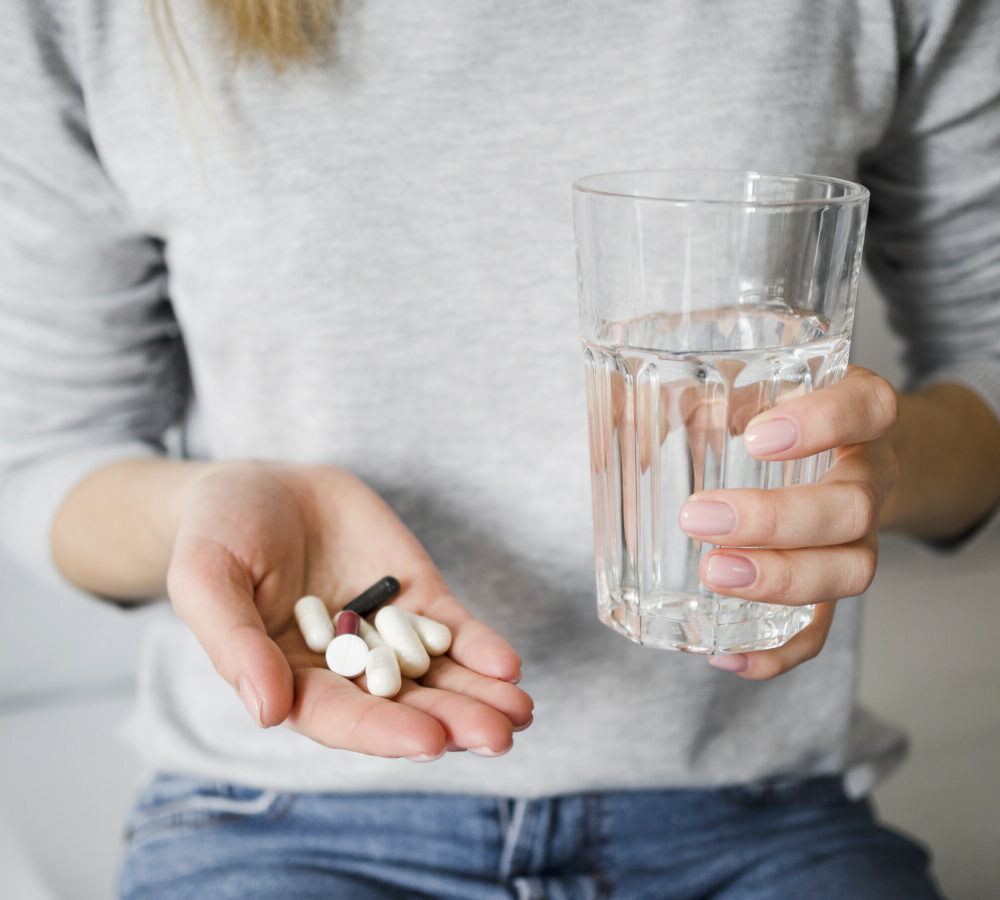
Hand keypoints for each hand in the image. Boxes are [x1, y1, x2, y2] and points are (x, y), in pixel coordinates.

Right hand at [166, 462, 532, 758]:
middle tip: (498, 737)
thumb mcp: (206, 578)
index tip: (430, 742)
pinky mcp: (413, 596)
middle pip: (401, 705)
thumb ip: (234, 643)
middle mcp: (344, 668)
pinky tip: (508, 665)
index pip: (339, 717)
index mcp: (289, 678)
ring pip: (437, 675)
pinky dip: (480, 647)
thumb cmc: (217, 533)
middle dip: (451, 722)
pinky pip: (451, 629)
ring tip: (520, 713)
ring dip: (479, 696)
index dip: (383, 731)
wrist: (260, 484)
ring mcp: (385, 633)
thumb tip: (268, 712)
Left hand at [679, 366, 898, 679]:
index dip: (822, 423)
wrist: (846, 452)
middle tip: (699, 518)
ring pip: (849, 572)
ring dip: (781, 581)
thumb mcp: (752, 389)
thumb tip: (628, 421)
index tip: (755, 437)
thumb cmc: (783, 414)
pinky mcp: (831, 589)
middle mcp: (868, 478)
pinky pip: (821, 630)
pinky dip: (777, 652)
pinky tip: (724, 654)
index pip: (866, 409)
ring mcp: (858, 539)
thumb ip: (699, 397)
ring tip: (713, 575)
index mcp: (858, 415)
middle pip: (852, 508)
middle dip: (775, 520)